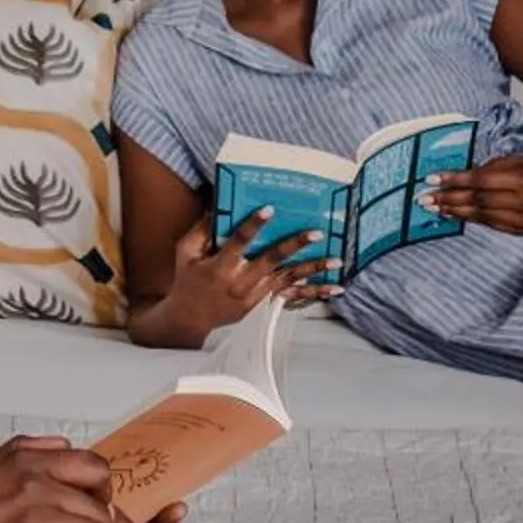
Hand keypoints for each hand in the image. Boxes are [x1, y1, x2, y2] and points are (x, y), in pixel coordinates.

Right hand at [160, 207, 336, 340]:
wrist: (191, 317)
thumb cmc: (188, 279)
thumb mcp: (186, 252)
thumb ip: (202, 230)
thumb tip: (219, 205)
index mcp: (220, 267)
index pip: (238, 243)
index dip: (253, 225)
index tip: (268, 209)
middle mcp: (240, 282)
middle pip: (271, 261)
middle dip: (294, 245)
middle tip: (315, 233)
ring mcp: (254, 295)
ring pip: (288, 279)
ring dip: (314, 269)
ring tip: (335, 261)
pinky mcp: (263, 304)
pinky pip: (292, 296)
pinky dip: (314, 292)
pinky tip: (333, 288)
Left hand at [427, 154, 522, 235]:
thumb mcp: (511, 161)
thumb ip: (485, 170)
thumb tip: (454, 179)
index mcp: (522, 179)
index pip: (480, 181)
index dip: (455, 180)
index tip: (433, 179)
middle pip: (479, 201)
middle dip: (449, 199)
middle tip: (426, 198)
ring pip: (483, 216)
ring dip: (457, 212)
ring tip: (437, 208)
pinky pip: (492, 225)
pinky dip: (473, 219)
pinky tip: (458, 215)